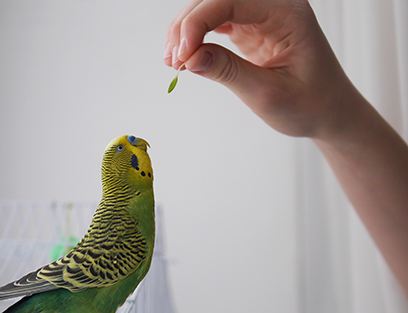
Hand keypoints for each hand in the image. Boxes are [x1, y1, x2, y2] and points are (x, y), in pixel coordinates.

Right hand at [164, 0, 360, 138]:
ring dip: (186, 32)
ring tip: (174, 63)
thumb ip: (229, 72)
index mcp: (287, 12)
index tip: (182, 56)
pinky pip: (214, 24)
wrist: (328, 112)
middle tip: (173, 62)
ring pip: (209, 8)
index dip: (197, 24)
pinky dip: (195, 39)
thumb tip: (190, 59)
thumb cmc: (311, 103)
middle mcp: (273, 5)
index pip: (230, 1)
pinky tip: (185, 57)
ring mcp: (259, 15)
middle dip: (187, 27)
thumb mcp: (269, 93)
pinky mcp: (249, 29)